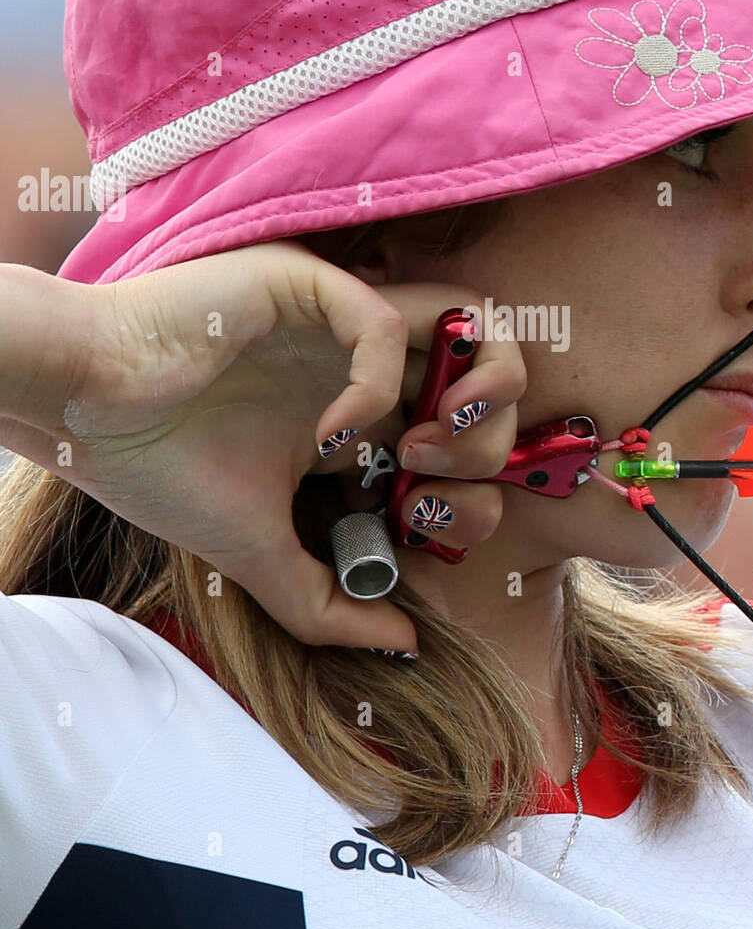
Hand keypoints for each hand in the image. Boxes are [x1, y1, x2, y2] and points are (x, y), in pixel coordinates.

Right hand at [0, 242, 524, 649]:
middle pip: (493, 382)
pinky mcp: (309, 286)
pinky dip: (378, 385)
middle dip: (490, 451)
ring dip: (476, 396)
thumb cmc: (162, 474)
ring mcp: (344, 322)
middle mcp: (368, 364)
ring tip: (419, 453)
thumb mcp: (260, 555)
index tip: (422, 532)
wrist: (83, 421)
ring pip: (474, 326)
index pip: (468, 439)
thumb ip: (331, 604)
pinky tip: (332, 436)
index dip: (473, 491)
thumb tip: (406, 642)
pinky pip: (385, 320)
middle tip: (427, 492)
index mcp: (365, 418)